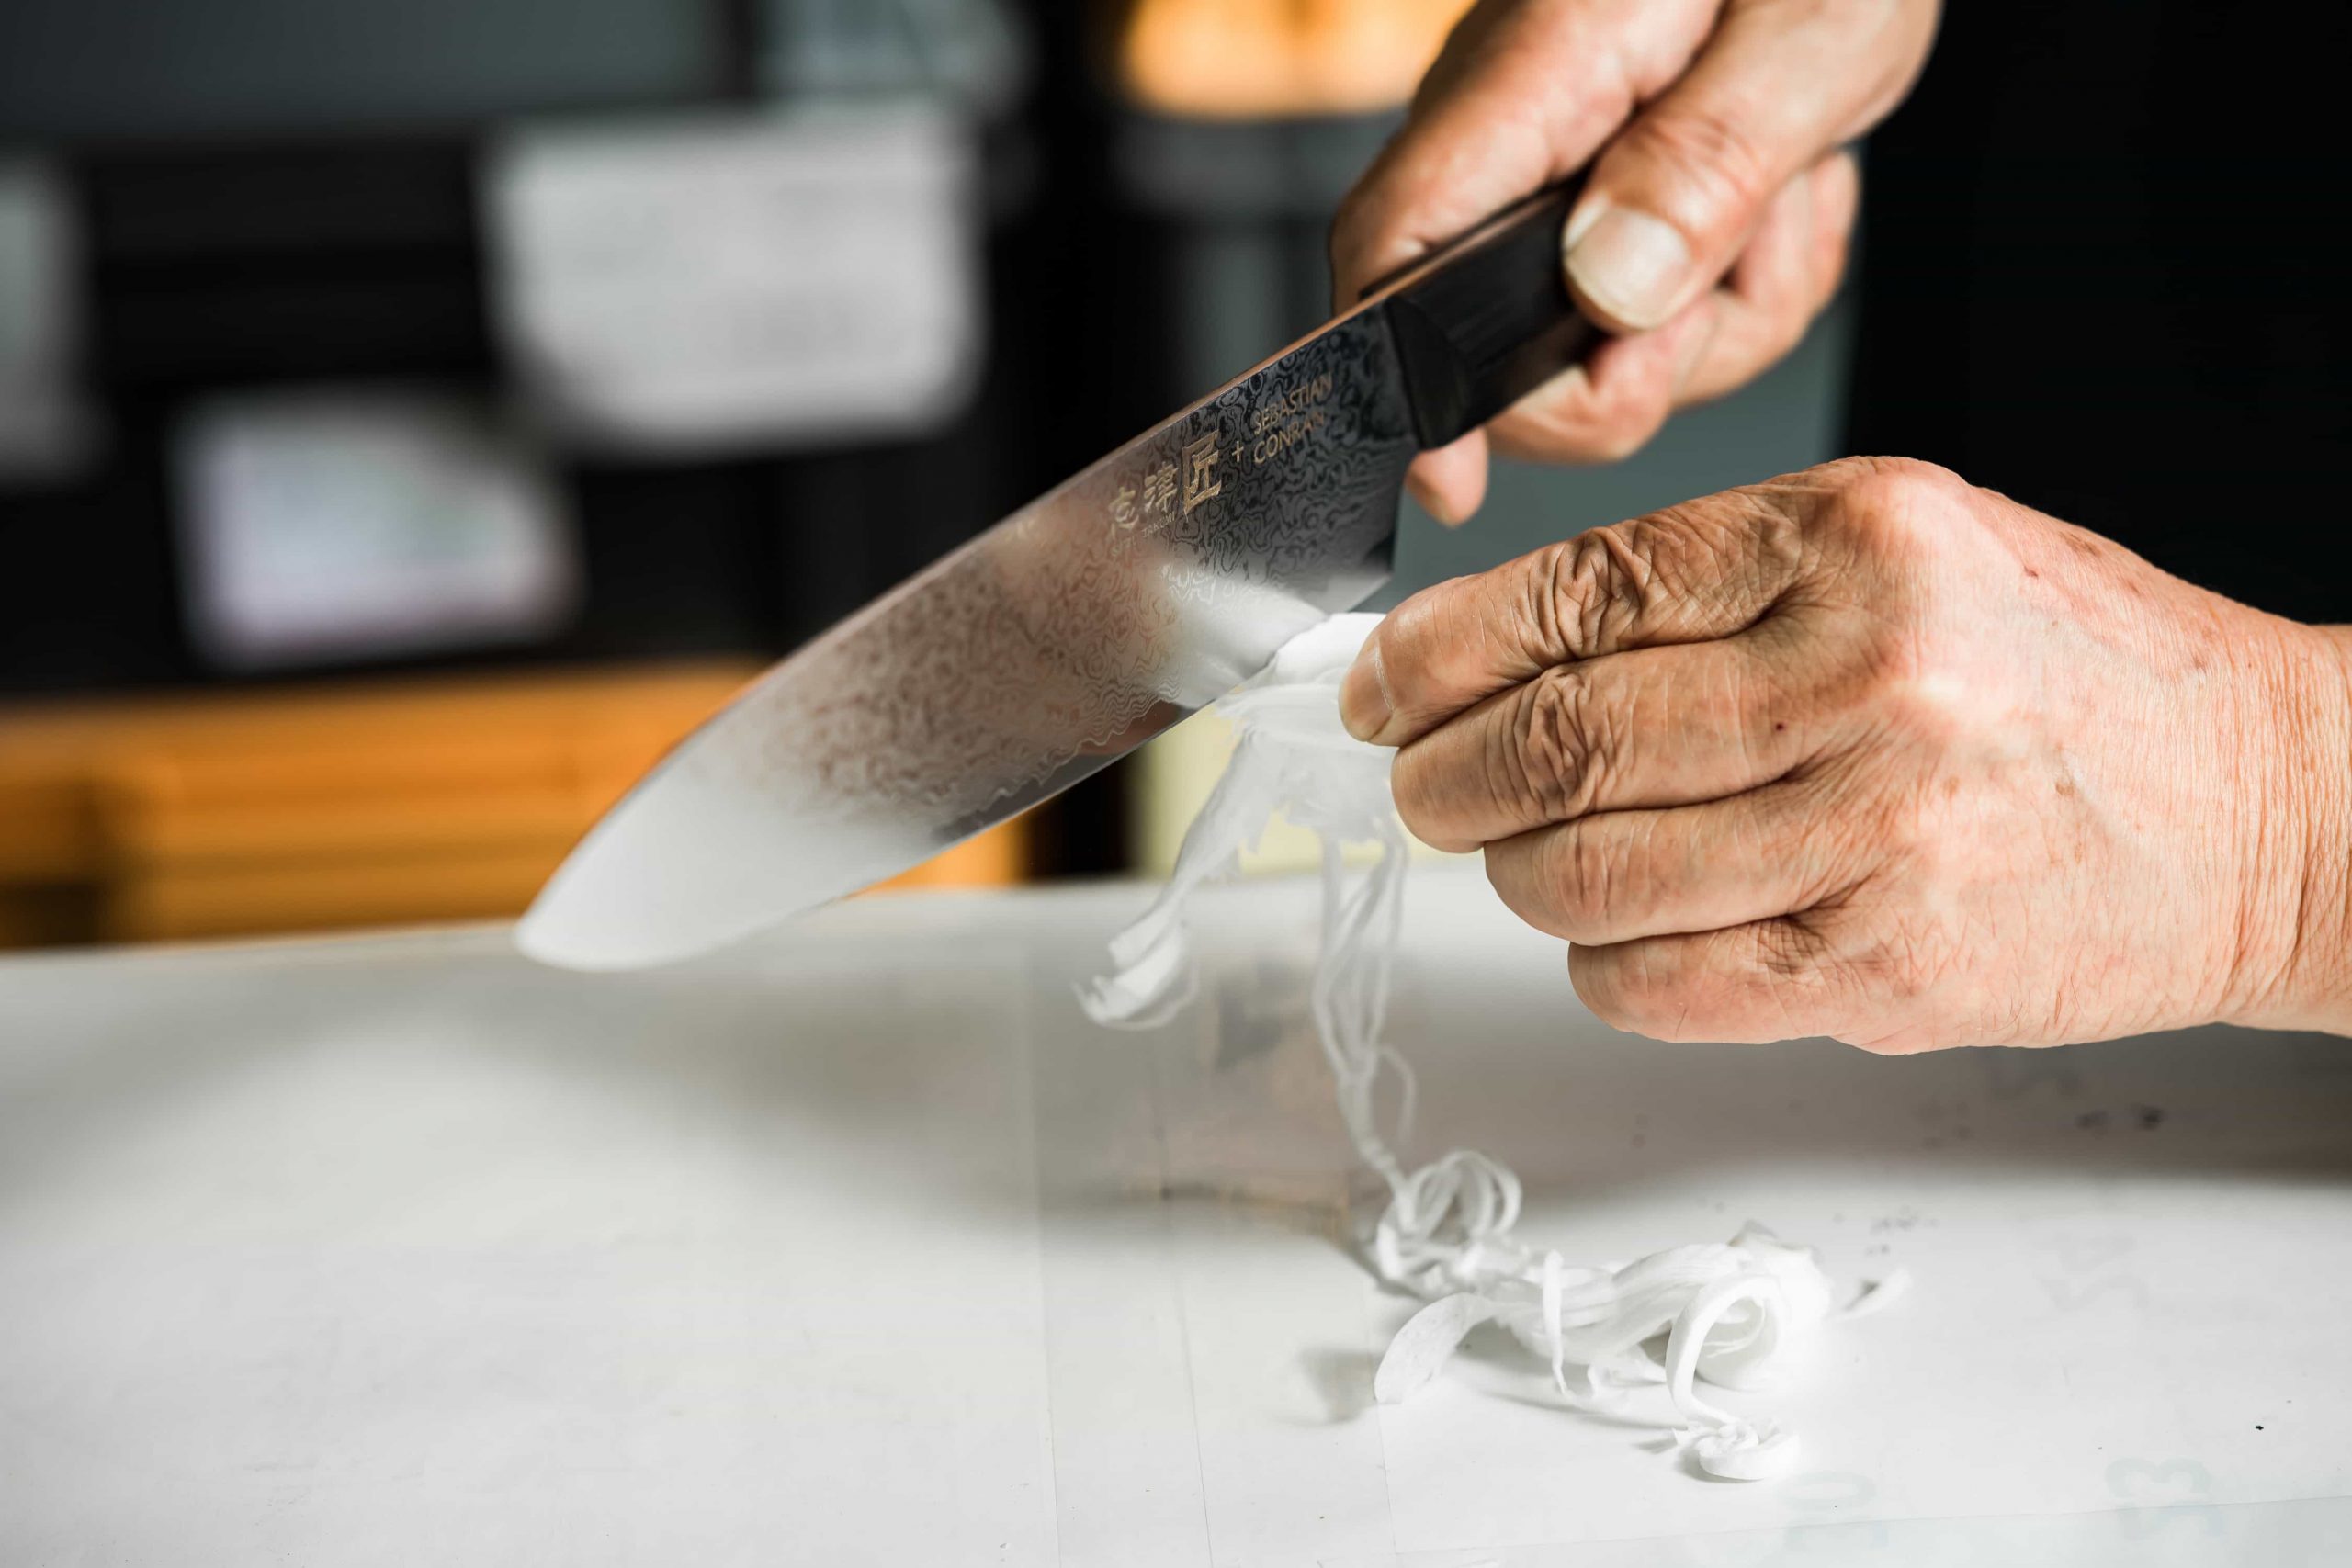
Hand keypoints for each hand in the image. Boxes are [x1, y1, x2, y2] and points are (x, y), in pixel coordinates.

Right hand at [1331, 0, 1939, 522]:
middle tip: (1745, 267)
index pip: (1394, 249)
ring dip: (1721, 310)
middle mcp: (1512, 132)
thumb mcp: (1811, 30)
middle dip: (1640, 361)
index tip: (1450, 480)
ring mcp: (1550, 168)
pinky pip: (1650, 313)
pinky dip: (1737, 284)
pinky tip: (1778, 195)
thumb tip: (1606, 290)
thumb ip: (1709, 161)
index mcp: (1532, 75)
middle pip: (1496, 345)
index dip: (1401, 379)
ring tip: (1785, 192)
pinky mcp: (1600, 192)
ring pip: (1595, 345)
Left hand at [1339, 458, 2351, 1049]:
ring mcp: (1874, 830)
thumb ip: (1709, 581)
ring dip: (1515, 875)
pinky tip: (1629, 930)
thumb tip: (1484, 645)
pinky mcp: (1881, 968)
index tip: (1378, 689)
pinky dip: (1599, 963)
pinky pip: (1650, 982)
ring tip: (1529, 857)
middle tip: (1421, 788)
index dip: (1433, 653)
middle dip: (1441, 778)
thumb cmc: (2067, 671)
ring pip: (1579, 874)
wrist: (2269, 803)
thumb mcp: (1906, 546)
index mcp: (1854, 537)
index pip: (1573, 592)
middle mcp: (1861, 674)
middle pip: (1551, 740)